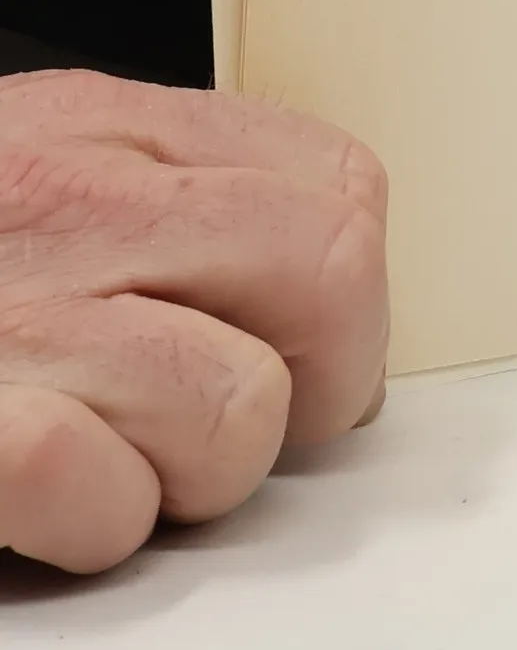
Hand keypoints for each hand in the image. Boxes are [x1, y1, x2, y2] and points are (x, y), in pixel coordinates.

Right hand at [0, 71, 387, 572]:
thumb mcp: (37, 176)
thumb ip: (174, 200)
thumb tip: (326, 277)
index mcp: (101, 128)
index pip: (341, 184)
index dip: (349, 289)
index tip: (308, 345)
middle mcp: (64, 201)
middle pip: (330, 273)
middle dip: (316, 378)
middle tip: (243, 419)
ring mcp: (5, 316)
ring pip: (238, 406)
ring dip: (189, 471)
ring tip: (108, 456)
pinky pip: (97, 487)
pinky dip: (85, 521)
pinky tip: (31, 496)